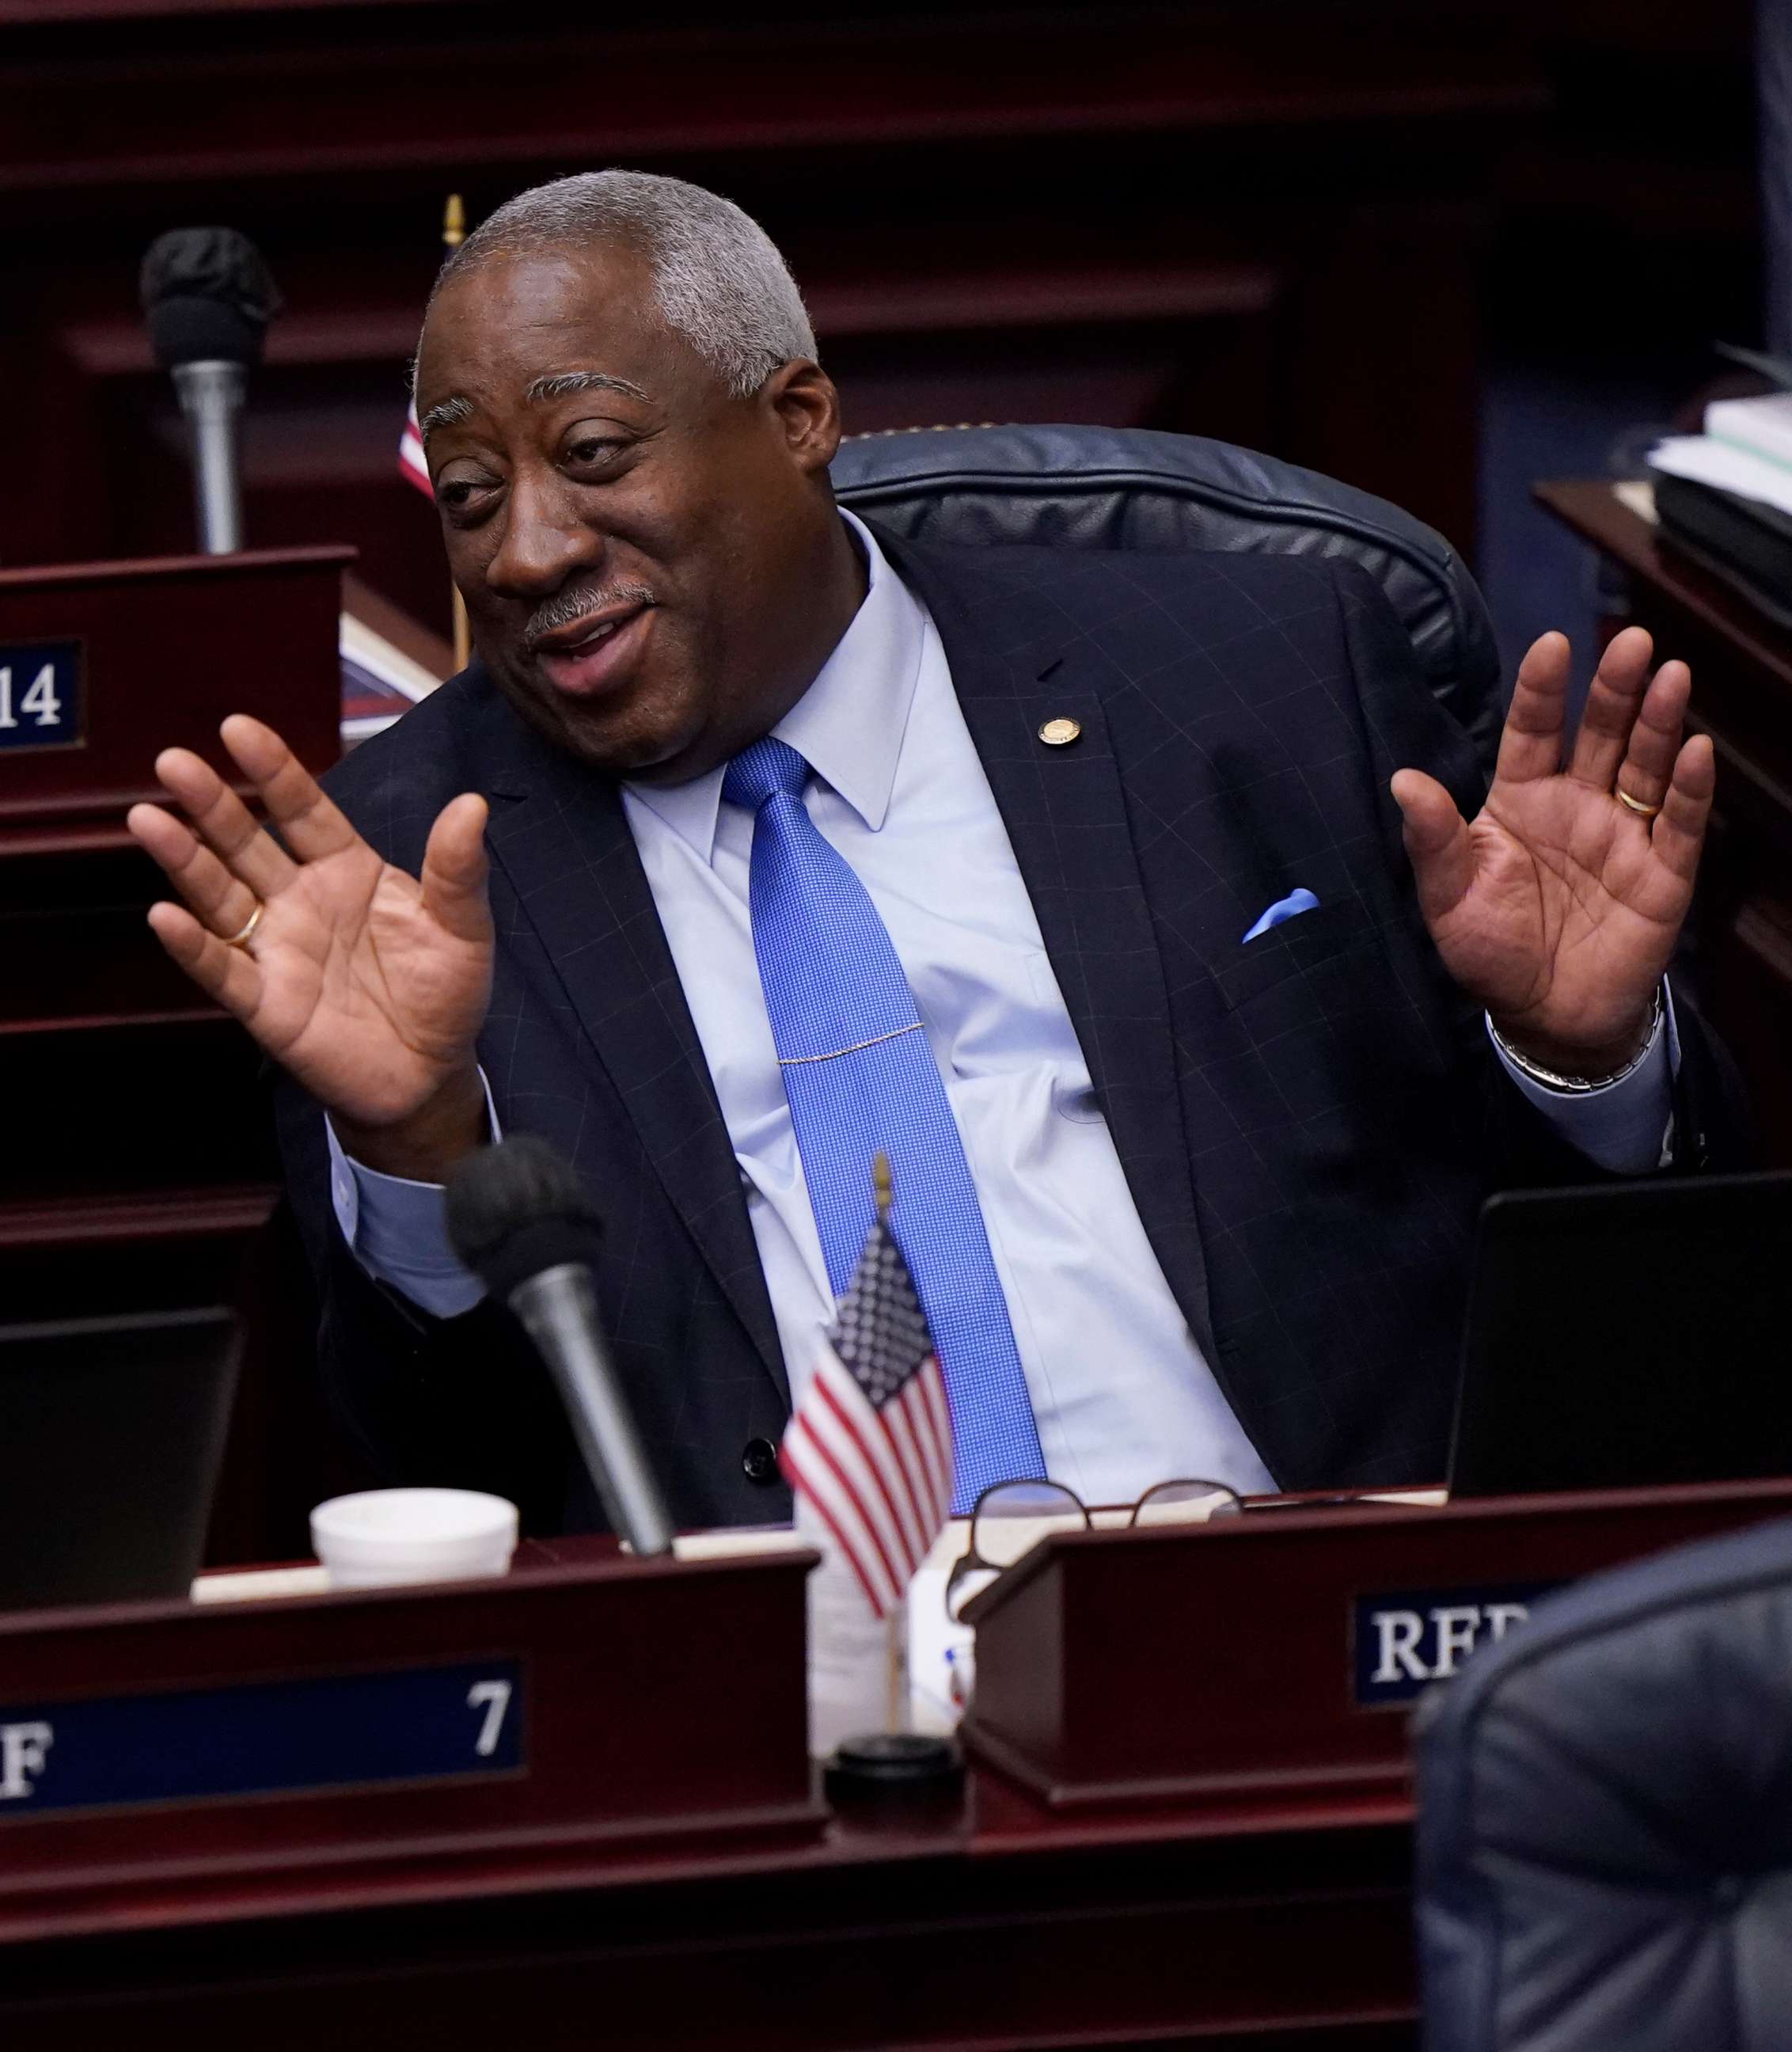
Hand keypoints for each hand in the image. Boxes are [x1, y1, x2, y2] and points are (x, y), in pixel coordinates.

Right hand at [127, 716, 493, 1178]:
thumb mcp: (464, 929)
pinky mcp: (266, 1004)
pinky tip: (165, 915)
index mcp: (347, 870)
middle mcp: (301, 900)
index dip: (274, 771)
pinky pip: (223, 970)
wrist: (432, 1072)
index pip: (304, 810)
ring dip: (185, 860)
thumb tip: (471, 804)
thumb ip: (458, 871)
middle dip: (212, 804)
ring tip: (149, 820)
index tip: (238, 729)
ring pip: (221, 896)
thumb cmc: (446, 993)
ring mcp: (277, 949)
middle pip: (248, 843)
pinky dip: (193, 946)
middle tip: (174, 762)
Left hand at [1390, 627, 1713, 1077]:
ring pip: (1645, 765)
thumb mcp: (1447, 898)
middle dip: (1615, 689)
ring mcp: (1623, 835)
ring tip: (1669, 674)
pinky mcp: (1663, 872)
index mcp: (1522, 801)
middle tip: (1629, 642)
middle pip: (1601, 734)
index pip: (1532, 732)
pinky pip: (1679, 822)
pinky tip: (1695, 749)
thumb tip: (1402, 780)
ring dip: (1659, 720)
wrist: (1542, 1016)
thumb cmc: (1490, 951)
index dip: (1542, 690)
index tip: (1552, 644)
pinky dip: (1689, 786)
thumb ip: (1432, 840)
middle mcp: (1577, 806)